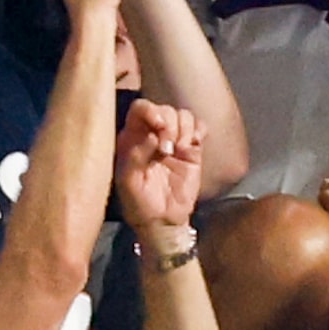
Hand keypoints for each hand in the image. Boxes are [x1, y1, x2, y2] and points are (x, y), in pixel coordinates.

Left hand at [117, 98, 205, 231]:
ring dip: (184, 129)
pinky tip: (194, 144)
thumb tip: (151, 136)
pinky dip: (199, 130)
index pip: (140, 108)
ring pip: (183, 115)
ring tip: (179, 150)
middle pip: (166, 109)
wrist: (163, 221)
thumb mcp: (128, 183)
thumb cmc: (139, 203)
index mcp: (132, 137)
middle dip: (170, 126)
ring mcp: (174, 140)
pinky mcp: (192, 149)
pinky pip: (199, 127)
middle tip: (168, 150)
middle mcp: (153, 134)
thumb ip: (135, 157)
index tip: (159, 126)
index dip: (151, 110)